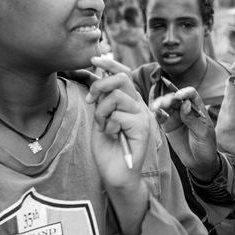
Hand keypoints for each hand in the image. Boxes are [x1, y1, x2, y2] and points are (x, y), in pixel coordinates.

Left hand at [86, 58, 150, 188]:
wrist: (116, 176)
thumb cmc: (108, 150)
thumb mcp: (101, 119)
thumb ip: (102, 101)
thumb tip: (96, 78)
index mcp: (131, 103)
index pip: (125, 75)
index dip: (110, 64)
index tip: (93, 59)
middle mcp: (140, 107)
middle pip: (123, 78)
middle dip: (101, 85)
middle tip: (90, 100)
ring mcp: (143, 117)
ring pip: (117, 97)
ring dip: (102, 111)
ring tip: (103, 126)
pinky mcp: (142, 128)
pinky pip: (118, 115)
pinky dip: (108, 125)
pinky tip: (111, 136)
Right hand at [149, 87, 217, 180]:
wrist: (199, 163)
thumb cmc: (206, 146)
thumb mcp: (203, 133)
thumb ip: (193, 119)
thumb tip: (185, 103)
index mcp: (198, 109)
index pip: (191, 94)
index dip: (184, 92)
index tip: (179, 96)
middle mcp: (186, 111)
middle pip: (176, 98)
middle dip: (169, 98)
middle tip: (165, 103)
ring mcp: (176, 118)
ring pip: (167, 106)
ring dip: (160, 104)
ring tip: (156, 107)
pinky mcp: (168, 126)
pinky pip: (161, 117)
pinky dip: (157, 114)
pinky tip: (155, 113)